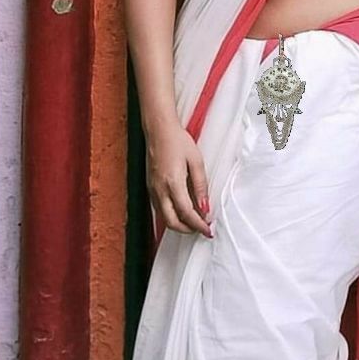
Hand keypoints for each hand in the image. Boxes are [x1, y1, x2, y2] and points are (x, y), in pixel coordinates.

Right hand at [145, 122, 212, 237]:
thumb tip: (205, 207)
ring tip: (193, 221)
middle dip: (187, 230)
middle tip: (201, 229)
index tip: (208, 230)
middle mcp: (159, 189)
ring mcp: (152, 189)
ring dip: (179, 224)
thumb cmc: (177, 141)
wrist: (158, 129)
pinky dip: (170, 215)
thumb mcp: (196, 161)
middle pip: (172, 222)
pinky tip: (180, 210)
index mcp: (173, 183)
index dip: (199, 225)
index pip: (187, 213)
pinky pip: (159, 208)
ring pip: (163, 218)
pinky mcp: (150, 186)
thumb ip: (200, 186)